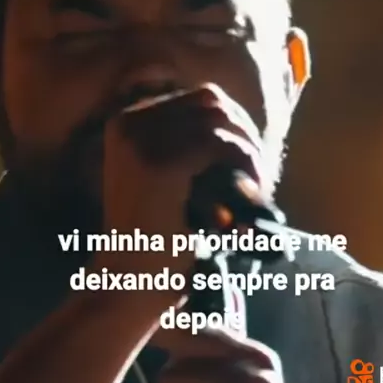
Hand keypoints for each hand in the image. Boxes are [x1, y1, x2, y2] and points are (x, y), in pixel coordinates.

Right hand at [99, 84, 262, 317]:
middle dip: (243, 133)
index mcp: (126, 122)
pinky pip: (219, 145)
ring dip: (247, 152)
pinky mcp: (159, 165)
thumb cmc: (156, 236)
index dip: (234, 123)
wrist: (129, 284)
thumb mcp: (164, 177)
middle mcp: (127, 123)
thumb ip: (190, 143)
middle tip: (256, 176)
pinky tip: (248, 194)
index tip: (248, 160)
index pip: (200, 98)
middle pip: (211, 101)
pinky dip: (243, 165)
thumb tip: (239, 118)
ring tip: (254, 188)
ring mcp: (139, 142)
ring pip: (219, 121)